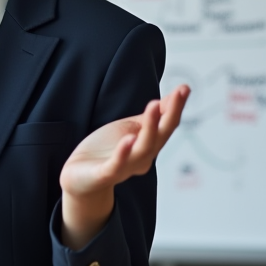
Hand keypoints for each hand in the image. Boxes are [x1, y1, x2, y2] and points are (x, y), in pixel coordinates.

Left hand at [58, 84, 189, 249]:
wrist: (80, 177)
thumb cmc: (107, 150)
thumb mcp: (131, 128)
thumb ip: (151, 116)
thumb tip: (175, 94)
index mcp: (149, 144)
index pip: (167, 125)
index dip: (176, 107)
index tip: (185, 87)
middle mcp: (142, 156)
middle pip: (161, 135)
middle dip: (171, 113)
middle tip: (180, 92)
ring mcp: (126, 166)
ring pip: (143, 148)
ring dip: (150, 127)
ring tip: (154, 105)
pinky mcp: (106, 173)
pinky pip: (117, 164)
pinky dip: (124, 152)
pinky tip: (129, 138)